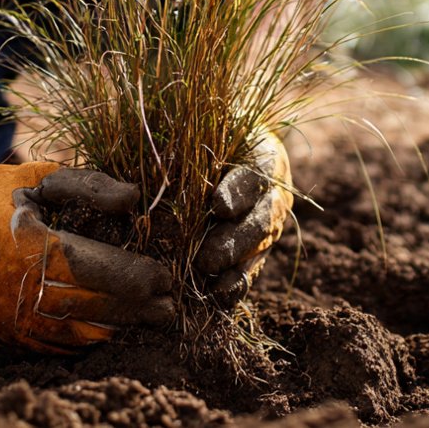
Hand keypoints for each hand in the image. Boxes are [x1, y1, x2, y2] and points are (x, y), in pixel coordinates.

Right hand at [0, 152, 174, 350]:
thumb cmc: (0, 193)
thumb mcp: (43, 177)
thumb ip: (91, 185)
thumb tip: (136, 199)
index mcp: (26, 244)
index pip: (91, 268)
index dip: (132, 276)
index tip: (166, 276)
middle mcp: (15, 286)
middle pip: (89, 307)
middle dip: (135, 309)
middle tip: (169, 307)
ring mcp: (8, 316)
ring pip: (75, 334)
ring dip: (117, 328)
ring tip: (150, 318)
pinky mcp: (6, 332)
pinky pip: (56, 344)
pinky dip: (89, 338)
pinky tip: (115, 326)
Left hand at [196, 131, 292, 305]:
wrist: (234, 147)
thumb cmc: (209, 135)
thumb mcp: (206, 130)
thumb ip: (188, 134)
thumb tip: (157, 150)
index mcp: (264, 158)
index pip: (255, 174)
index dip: (238, 191)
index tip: (218, 206)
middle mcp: (272, 193)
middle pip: (260, 219)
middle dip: (234, 241)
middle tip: (208, 258)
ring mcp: (269, 223)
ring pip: (259, 248)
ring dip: (236, 268)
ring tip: (214, 284)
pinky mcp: (258, 248)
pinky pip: (252, 268)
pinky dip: (237, 284)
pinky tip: (220, 298)